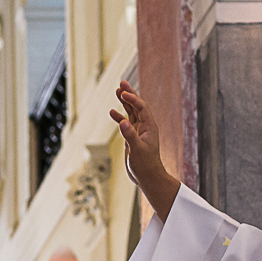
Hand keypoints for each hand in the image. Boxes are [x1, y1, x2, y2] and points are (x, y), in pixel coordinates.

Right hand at [110, 80, 180, 221]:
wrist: (148, 177)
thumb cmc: (145, 165)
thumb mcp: (137, 150)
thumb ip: (130, 135)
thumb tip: (122, 122)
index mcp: (149, 127)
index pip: (141, 107)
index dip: (133, 98)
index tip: (123, 92)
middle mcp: (145, 127)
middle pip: (137, 106)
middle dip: (130, 94)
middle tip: (121, 82)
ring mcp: (139, 132)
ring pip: (131, 112)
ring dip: (124, 102)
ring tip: (117, 91)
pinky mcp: (132, 138)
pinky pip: (126, 123)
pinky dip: (119, 117)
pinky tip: (112, 112)